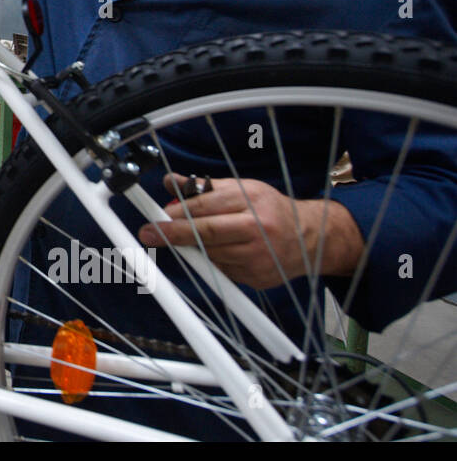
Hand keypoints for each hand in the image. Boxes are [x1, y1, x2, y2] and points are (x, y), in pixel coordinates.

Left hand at [137, 174, 364, 288]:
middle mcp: (257, 228)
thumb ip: (203, 188)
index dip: (177, 213)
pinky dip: (213, 262)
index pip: (205, 207)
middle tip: (149, 233)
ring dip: (193, 248)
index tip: (157, 217)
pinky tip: (220, 252)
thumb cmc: (271, 209)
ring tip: (188, 240)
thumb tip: (169, 183)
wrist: (311, 238)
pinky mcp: (257, 277)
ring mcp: (259, 256)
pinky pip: (223, 270)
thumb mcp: (242, 189)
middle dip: (173, 234)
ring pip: (211, 254)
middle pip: (206, 233)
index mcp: (252, 201)